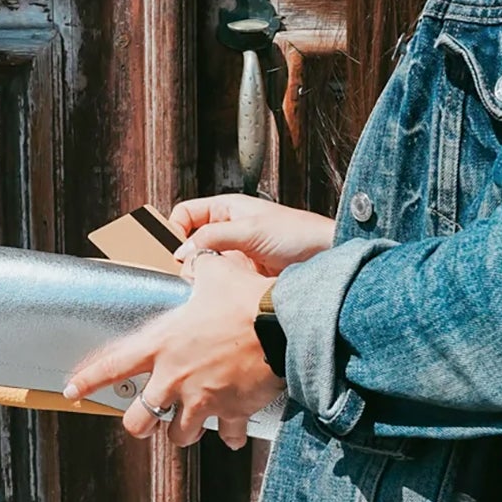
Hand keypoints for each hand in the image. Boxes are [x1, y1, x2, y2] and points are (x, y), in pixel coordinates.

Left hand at [63, 250, 282, 449]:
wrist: (281, 327)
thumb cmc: (246, 299)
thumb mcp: (217, 273)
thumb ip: (200, 268)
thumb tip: (197, 256)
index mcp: (164, 344)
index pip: (113, 366)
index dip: (89, 380)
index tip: (75, 390)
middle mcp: (176, 378)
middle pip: (139, 420)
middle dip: (139, 424)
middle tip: (145, 422)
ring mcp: (202, 399)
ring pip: (179, 435)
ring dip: (182, 432)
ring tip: (189, 425)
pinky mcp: (231, 411)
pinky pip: (227, 434)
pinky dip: (229, 435)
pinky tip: (231, 434)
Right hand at [169, 194, 333, 276]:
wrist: (327, 257)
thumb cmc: (297, 234)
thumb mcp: (250, 230)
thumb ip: (213, 238)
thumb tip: (182, 252)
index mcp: (226, 209)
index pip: (185, 214)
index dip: (174, 229)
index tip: (174, 249)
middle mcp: (227, 230)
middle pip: (190, 241)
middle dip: (183, 256)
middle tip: (181, 271)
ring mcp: (235, 253)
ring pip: (203, 263)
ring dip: (198, 273)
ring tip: (196, 284)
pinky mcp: (243, 275)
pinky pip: (219, 280)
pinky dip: (213, 286)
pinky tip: (214, 293)